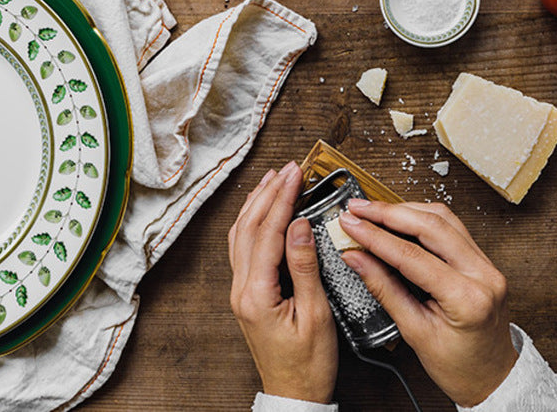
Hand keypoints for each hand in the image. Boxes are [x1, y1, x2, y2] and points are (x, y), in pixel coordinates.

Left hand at [228, 161, 337, 402]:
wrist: (293, 396)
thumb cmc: (308, 364)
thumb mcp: (315, 315)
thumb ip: (304, 267)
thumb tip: (299, 224)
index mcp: (256, 293)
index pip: (267, 232)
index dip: (282, 198)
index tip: (296, 174)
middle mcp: (241, 289)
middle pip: (248, 227)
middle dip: (268, 192)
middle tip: (289, 168)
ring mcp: (240, 291)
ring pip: (241, 235)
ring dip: (257, 203)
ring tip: (275, 179)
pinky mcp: (247, 294)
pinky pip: (243, 248)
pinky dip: (253, 222)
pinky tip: (264, 212)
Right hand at [339, 200, 517, 406]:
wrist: (491, 377)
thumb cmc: (458, 366)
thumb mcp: (415, 332)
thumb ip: (384, 289)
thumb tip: (357, 258)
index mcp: (467, 298)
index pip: (412, 255)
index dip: (375, 236)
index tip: (351, 225)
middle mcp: (483, 274)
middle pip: (431, 225)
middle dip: (388, 213)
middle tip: (358, 209)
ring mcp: (487, 264)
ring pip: (444, 218)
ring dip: (406, 210)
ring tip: (374, 211)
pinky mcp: (484, 260)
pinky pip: (452, 227)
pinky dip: (422, 219)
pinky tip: (401, 219)